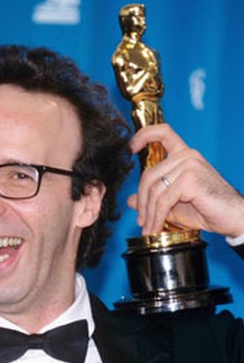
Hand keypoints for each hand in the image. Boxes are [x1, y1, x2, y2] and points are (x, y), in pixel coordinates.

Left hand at [128, 124, 243, 236]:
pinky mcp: (190, 179)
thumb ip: (154, 198)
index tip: (131, 148)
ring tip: (149, 229)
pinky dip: (157, 217)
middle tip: (141, 221)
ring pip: (154, 190)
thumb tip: (130, 200)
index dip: (144, 136)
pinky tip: (156, 228)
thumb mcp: (174, 204)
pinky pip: (163, 200)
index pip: (163, 133)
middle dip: (142, 202)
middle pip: (149, 175)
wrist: (232, 218)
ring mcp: (189, 165)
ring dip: (149, 214)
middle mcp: (187, 156)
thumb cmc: (208, 209)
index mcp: (184, 155)